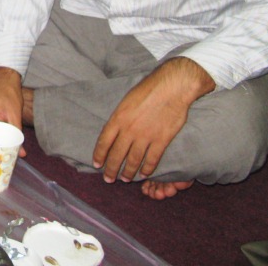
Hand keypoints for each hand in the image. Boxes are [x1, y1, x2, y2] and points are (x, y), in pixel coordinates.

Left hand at [92, 57, 214, 182]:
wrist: (171, 88)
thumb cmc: (148, 90)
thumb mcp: (126, 101)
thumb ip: (120, 117)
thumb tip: (114, 129)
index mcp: (118, 118)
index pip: (104, 141)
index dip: (100, 154)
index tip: (96, 164)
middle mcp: (129, 129)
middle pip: (117, 154)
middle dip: (111, 168)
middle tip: (108, 179)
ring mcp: (145, 136)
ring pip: (134, 160)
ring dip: (128, 172)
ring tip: (125, 179)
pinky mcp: (161, 140)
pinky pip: (152, 159)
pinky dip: (148, 169)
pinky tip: (144, 174)